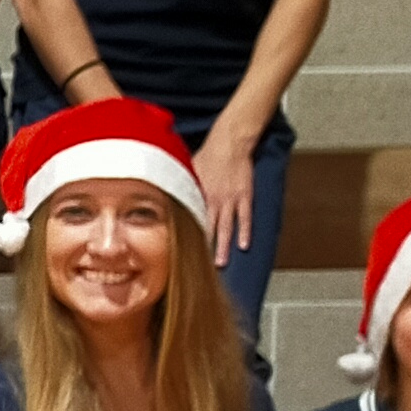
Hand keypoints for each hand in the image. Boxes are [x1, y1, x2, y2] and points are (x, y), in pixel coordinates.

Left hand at [191, 123, 261, 264]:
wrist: (229, 142)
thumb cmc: (207, 154)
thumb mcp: (188, 172)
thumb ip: (181, 187)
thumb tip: (165, 196)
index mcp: (197, 195)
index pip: (191, 221)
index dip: (187, 237)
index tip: (181, 254)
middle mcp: (213, 200)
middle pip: (207, 229)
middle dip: (203, 248)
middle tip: (200, 267)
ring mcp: (230, 199)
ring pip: (226, 227)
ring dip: (223, 246)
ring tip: (221, 263)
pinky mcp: (245, 196)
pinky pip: (245, 217)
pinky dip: (245, 231)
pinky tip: (244, 245)